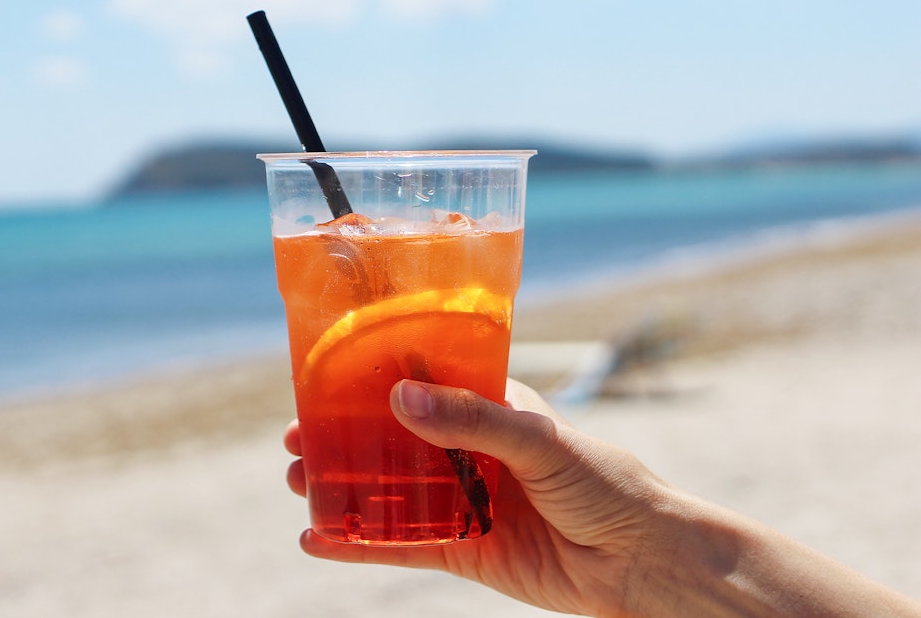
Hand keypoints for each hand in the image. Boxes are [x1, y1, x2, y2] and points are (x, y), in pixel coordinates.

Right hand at [284, 378, 667, 615]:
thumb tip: (400, 398)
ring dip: (343, 486)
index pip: (422, 384)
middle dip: (343, 437)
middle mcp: (470, 452)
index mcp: (490, 408)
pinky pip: (402, 546)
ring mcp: (463, 502)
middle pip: (392, 439)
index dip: (372, 382)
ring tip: (298, 481)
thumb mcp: (539, 440)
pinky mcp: (463, 551)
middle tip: (296, 438)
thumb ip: (472, 421)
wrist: (642, 560)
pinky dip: (360, 544)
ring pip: (389, 491)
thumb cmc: (605, 482)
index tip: (325, 379)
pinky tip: (319, 540)